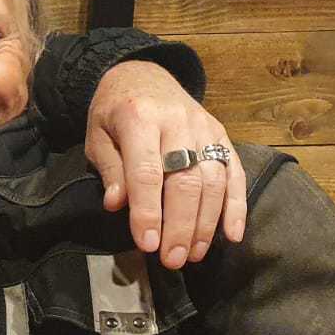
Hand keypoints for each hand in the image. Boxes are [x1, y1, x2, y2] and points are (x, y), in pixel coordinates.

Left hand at [85, 60, 246, 269]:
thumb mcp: (97, 135)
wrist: (142, 75)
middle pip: (186, 180)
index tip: (148, 244)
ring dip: (205, 222)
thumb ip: (110, 168)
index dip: (149, 211)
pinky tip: (231, 235)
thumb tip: (117, 205)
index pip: (147, 171)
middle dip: (180, 225)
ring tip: (192, 254)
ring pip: (213, 180)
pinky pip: (234, 172)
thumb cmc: (114, 111)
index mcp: (139, 118)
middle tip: (172, 259)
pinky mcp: (222, 134)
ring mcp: (204, 127)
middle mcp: (177, 122)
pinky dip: (236, 206)